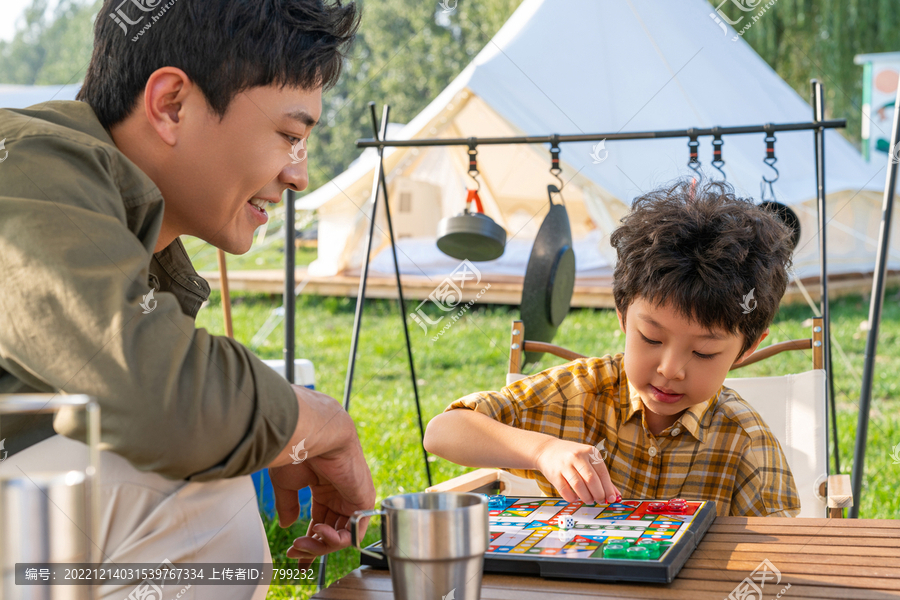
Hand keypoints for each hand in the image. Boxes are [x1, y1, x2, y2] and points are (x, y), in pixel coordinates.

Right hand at [269, 430, 374, 567]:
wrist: (314, 434)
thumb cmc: (299, 451)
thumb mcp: (287, 484)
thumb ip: (288, 506)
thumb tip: (286, 524)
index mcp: (324, 487)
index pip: (321, 521)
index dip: (309, 542)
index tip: (294, 555)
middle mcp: (340, 493)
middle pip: (332, 532)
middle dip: (313, 548)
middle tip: (295, 552)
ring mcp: (353, 497)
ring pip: (343, 536)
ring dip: (321, 546)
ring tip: (303, 544)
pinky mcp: (364, 499)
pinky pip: (355, 530)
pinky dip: (337, 539)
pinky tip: (319, 532)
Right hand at [534, 438, 620, 504]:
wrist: (547, 449)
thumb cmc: (572, 457)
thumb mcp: (588, 460)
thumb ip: (602, 477)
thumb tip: (615, 496)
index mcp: (589, 451)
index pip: (603, 473)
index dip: (608, 488)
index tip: (611, 499)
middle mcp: (577, 456)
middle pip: (591, 480)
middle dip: (598, 494)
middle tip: (599, 501)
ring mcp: (564, 464)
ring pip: (578, 486)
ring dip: (586, 497)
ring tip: (588, 500)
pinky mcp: (554, 474)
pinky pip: (565, 491)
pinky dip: (572, 498)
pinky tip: (575, 497)